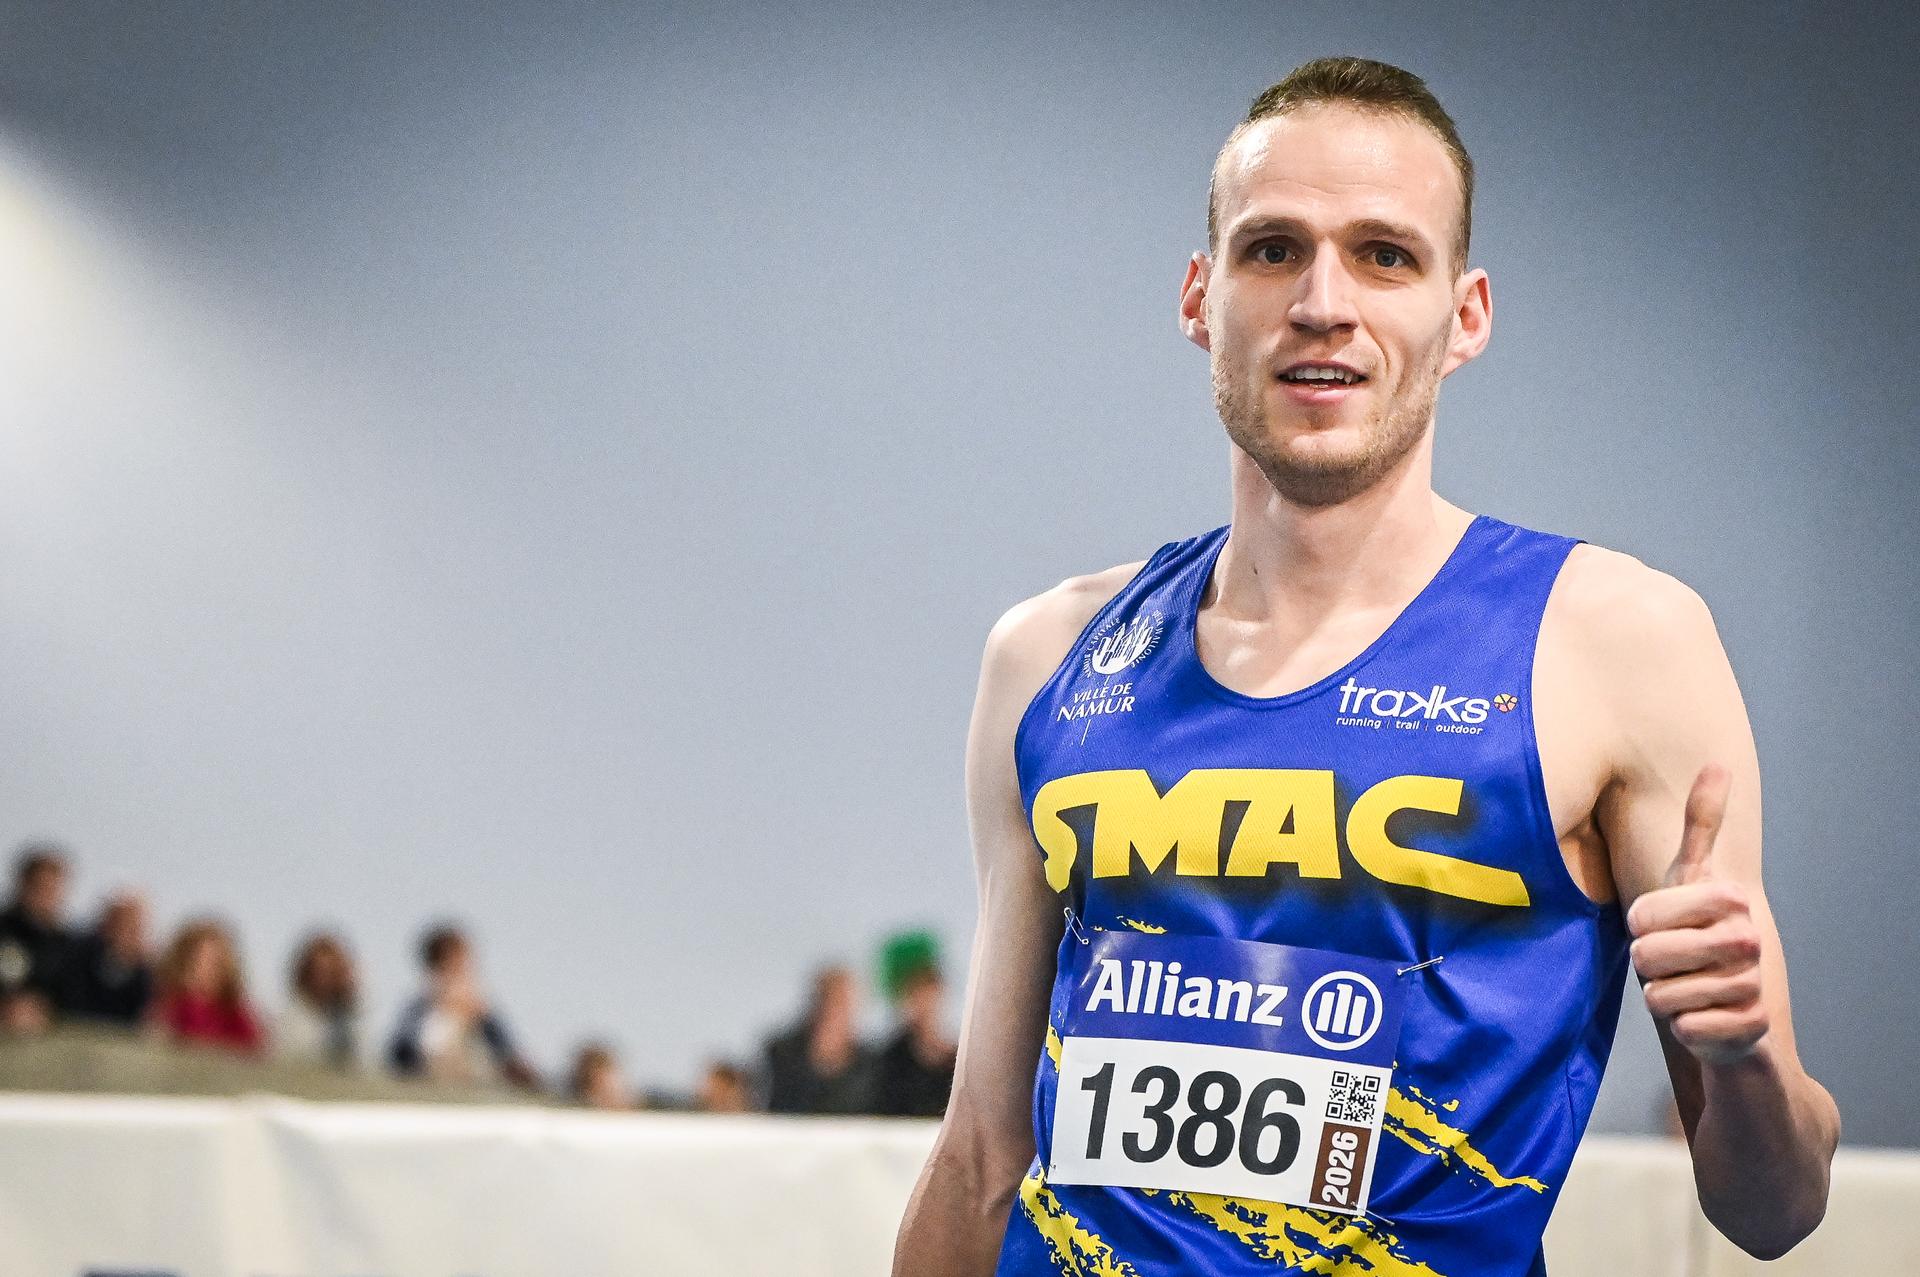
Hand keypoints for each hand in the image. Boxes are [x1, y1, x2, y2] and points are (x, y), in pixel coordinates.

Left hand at [1626, 764, 1768, 1064]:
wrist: (1736, 1013)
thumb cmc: (1699, 937)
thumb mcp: (1692, 879)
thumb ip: (1702, 825)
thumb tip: (1719, 763)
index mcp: (1729, 899)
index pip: (1640, 916)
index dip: (1640, 927)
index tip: (1663, 926)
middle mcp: (1749, 939)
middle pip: (1646, 957)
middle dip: (1649, 966)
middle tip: (1674, 964)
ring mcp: (1751, 985)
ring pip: (1658, 996)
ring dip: (1665, 999)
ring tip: (1691, 991)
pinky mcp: (1747, 1030)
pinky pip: (1681, 1028)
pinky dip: (1684, 1029)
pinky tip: (1706, 1021)